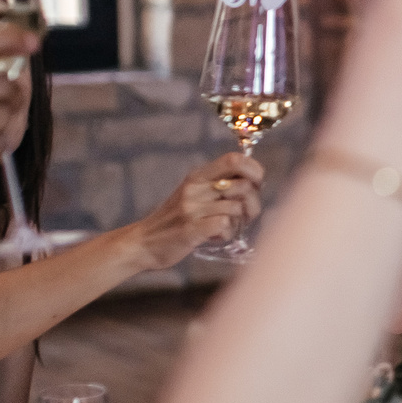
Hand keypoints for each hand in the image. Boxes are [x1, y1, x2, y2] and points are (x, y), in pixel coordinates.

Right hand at [130, 152, 264, 267]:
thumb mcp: (194, 194)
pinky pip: (224, 225)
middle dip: (253, 204)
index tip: (258, 184)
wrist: (143, 243)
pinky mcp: (190, 230)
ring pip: (236, 208)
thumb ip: (218, 186)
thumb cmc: (176, 220)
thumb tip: (254, 183)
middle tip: (246, 216)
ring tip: (226, 228)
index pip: (234, 159)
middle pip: (243, 186)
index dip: (254, 169)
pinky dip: (227, 234)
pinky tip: (217, 237)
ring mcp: (191, 209)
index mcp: (197, 176)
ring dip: (238, 223)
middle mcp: (195, 188)